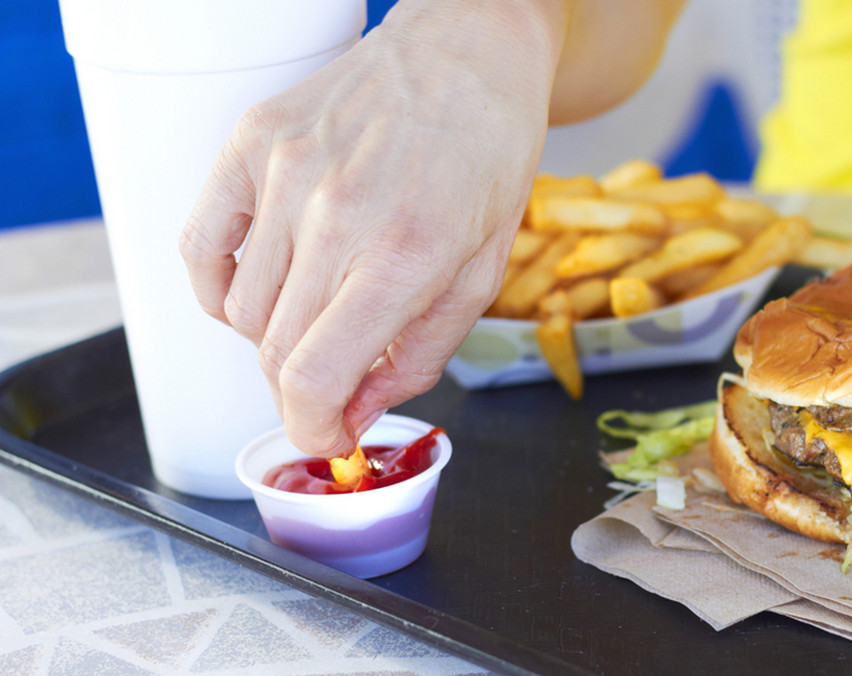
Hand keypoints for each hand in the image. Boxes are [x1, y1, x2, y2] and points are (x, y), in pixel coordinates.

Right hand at [179, 2, 566, 456]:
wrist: (468, 50)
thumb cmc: (488, 155)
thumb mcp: (481, 271)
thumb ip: (418, 354)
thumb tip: (355, 411)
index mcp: (405, 252)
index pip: (315, 377)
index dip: (314, 429)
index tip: (327, 437)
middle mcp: (335, 213)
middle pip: (275, 352)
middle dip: (304, 391)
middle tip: (333, 384)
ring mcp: (284, 172)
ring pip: (241, 310)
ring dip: (276, 338)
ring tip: (321, 312)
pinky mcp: (250, 142)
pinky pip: (200, 248)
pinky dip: (221, 289)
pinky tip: (265, 287)